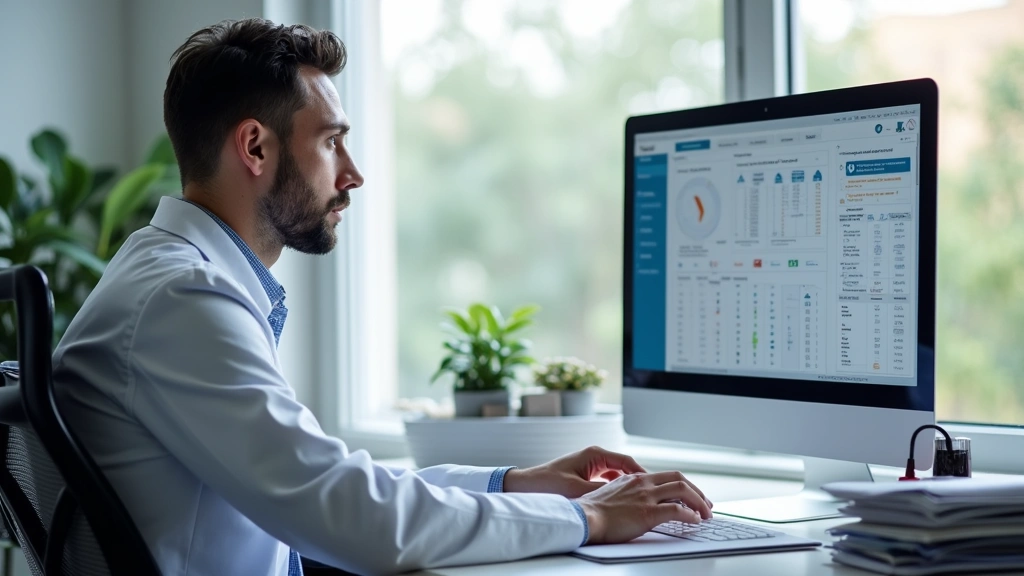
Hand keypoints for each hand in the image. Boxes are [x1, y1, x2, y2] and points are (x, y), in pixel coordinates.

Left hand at [502, 445, 647, 497]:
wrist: (525, 485)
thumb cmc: (547, 484)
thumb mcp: (578, 489)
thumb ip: (603, 491)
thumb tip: (624, 496)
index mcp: (595, 454)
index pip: (627, 462)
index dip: (643, 475)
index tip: (655, 486)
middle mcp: (594, 455)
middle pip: (625, 467)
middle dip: (638, 480)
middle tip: (651, 493)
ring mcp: (590, 464)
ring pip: (617, 473)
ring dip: (627, 484)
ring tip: (639, 498)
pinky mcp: (586, 473)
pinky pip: (608, 479)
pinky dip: (616, 487)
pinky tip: (621, 500)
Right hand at [574, 471, 712, 543]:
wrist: (584, 518)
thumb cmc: (592, 512)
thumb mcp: (611, 494)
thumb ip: (626, 494)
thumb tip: (634, 503)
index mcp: (634, 478)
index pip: (667, 475)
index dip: (684, 485)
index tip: (691, 495)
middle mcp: (642, 483)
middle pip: (679, 479)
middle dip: (697, 491)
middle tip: (706, 504)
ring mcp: (646, 496)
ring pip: (683, 490)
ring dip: (699, 503)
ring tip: (705, 514)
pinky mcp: (648, 513)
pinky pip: (677, 510)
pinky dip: (691, 515)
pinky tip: (695, 521)